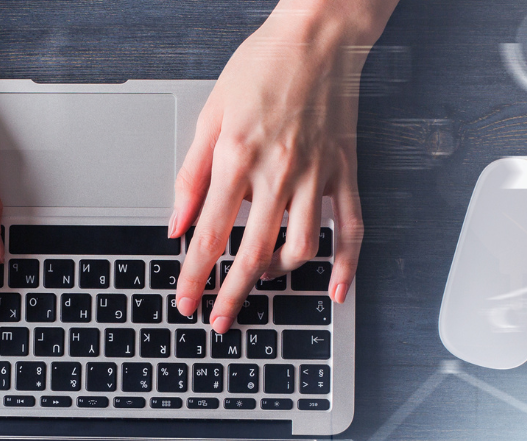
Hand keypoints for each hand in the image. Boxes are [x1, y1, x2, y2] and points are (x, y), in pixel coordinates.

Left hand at [170, 0, 394, 332]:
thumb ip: (191, 175)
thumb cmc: (262, 66)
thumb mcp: (210, 114)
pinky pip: (350, 228)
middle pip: (252, 254)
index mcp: (238, 158)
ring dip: (276, 275)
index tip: (187, 302)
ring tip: (259, 279)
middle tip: (219, 321)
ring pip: (299, 249)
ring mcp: (316, 175)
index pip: (210, 235)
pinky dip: (345, 265)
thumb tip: (176, 222)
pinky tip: (335, 291)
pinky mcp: (343, 172)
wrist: (318, 34)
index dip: (195, 276)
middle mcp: (278, 173)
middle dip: (232, 295)